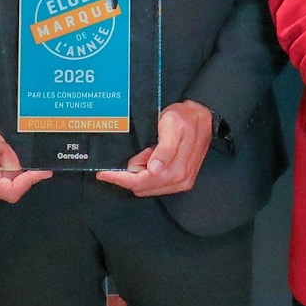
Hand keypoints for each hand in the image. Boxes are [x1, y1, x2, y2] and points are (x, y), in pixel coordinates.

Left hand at [98, 101, 215, 196]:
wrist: (203, 117)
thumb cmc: (184, 119)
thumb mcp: (171, 126)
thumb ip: (164, 149)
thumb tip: (154, 169)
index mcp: (176, 170)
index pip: (141, 182)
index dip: (120, 179)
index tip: (103, 173)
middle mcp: (180, 180)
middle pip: (143, 188)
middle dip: (131, 173)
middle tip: (137, 150)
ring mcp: (182, 182)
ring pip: (148, 187)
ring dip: (140, 173)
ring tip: (146, 151)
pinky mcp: (182, 181)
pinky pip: (156, 185)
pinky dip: (147, 174)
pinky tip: (150, 157)